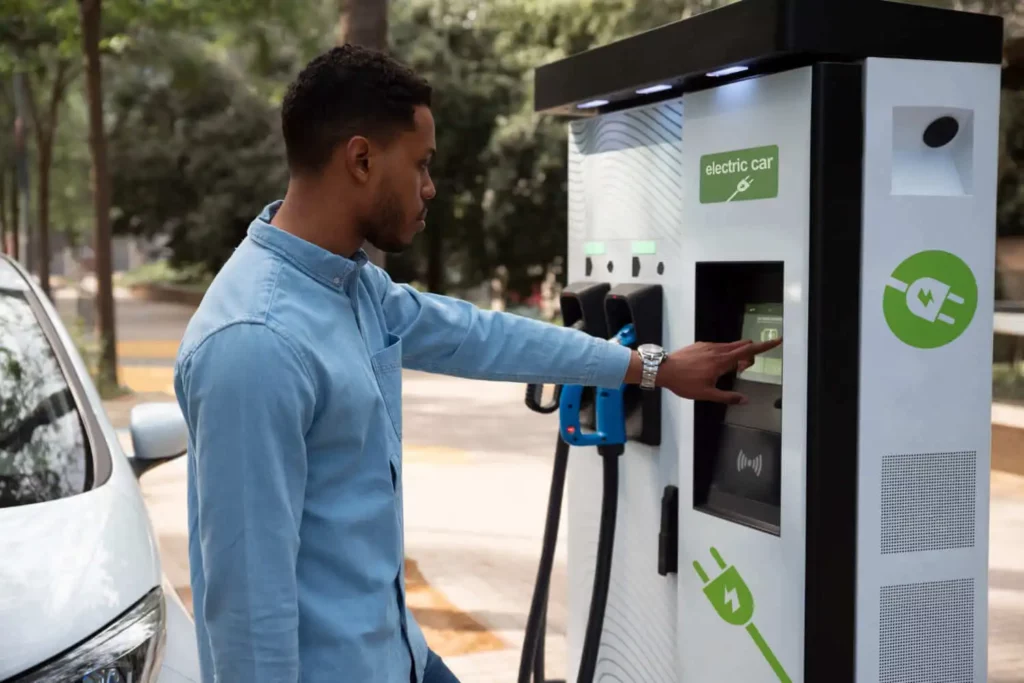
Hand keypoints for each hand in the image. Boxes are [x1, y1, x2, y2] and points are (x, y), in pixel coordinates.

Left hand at [653, 338, 781, 403]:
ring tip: (729, 368)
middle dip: (749, 355)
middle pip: (742, 346)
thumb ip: (727, 397)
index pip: (748, 351)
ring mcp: (708, 346)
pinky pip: (718, 346)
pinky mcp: (700, 345)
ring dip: (736, 354)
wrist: (663, 370)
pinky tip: (713, 364)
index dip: (765, 346)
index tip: (777, 340)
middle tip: (743, 368)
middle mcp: (717, 350)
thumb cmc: (685, 383)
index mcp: (722, 362)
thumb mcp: (706, 395)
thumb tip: (745, 400)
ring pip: (730, 346)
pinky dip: (724, 352)